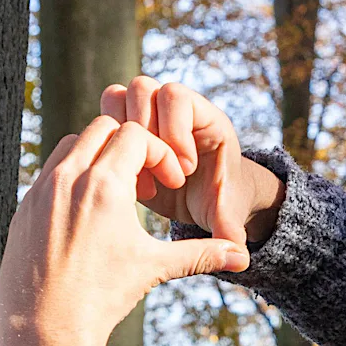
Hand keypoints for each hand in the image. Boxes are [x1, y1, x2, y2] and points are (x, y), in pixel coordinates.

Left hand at [0, 117, 252, 345]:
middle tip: (144, 182)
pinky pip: (50, 171)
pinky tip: (87, 214)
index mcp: (105, 185)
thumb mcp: (154, 269)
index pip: (136, 135)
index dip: (159, 153)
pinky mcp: (25, 206)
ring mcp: (42, 190)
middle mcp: (69, 178)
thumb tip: (242, 258)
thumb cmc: (101, 298)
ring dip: (97, 155)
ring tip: (115, 194)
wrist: (46, 329)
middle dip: (129, 146)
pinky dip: (72, 177)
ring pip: (72, 144)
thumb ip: (200, 254)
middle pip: (103, 128)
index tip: (167, 184)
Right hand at [99, 76, 284, 246]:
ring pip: (117, 98)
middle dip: (143, 132)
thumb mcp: (225, 214)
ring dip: (120, 137)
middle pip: (142, 88)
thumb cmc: (221, 202)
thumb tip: (240, 257)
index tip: (184, 171)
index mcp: (204, 118)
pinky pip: (106, 121)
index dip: (174, 131)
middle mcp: (175, 110)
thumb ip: (229, 228)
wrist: (208, 202)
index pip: (176, 97)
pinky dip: (109, 150)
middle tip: (158, 173)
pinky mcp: (128, 132)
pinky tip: (127, 186)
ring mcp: (149, 117)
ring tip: (140, 179)